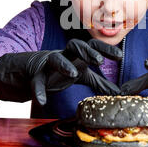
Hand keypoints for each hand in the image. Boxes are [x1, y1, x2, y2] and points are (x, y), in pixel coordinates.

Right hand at [0, 38, 121, 105]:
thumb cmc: (59, 71)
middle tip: (99, 61)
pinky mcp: (35, 75)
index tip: (120, 56)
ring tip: (73, 74)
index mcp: (76, 55)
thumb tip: (118, 92)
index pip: (92, 46)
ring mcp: (48, 64)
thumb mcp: (81, 75)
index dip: (105, 49)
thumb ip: (99, 82)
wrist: (28, 72)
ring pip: (55, 58)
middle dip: (87, 51)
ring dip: (64, 65)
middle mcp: (63, 55)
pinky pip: (36, 82)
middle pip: (75, 45)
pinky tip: (42, 101)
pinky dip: (39, 91)